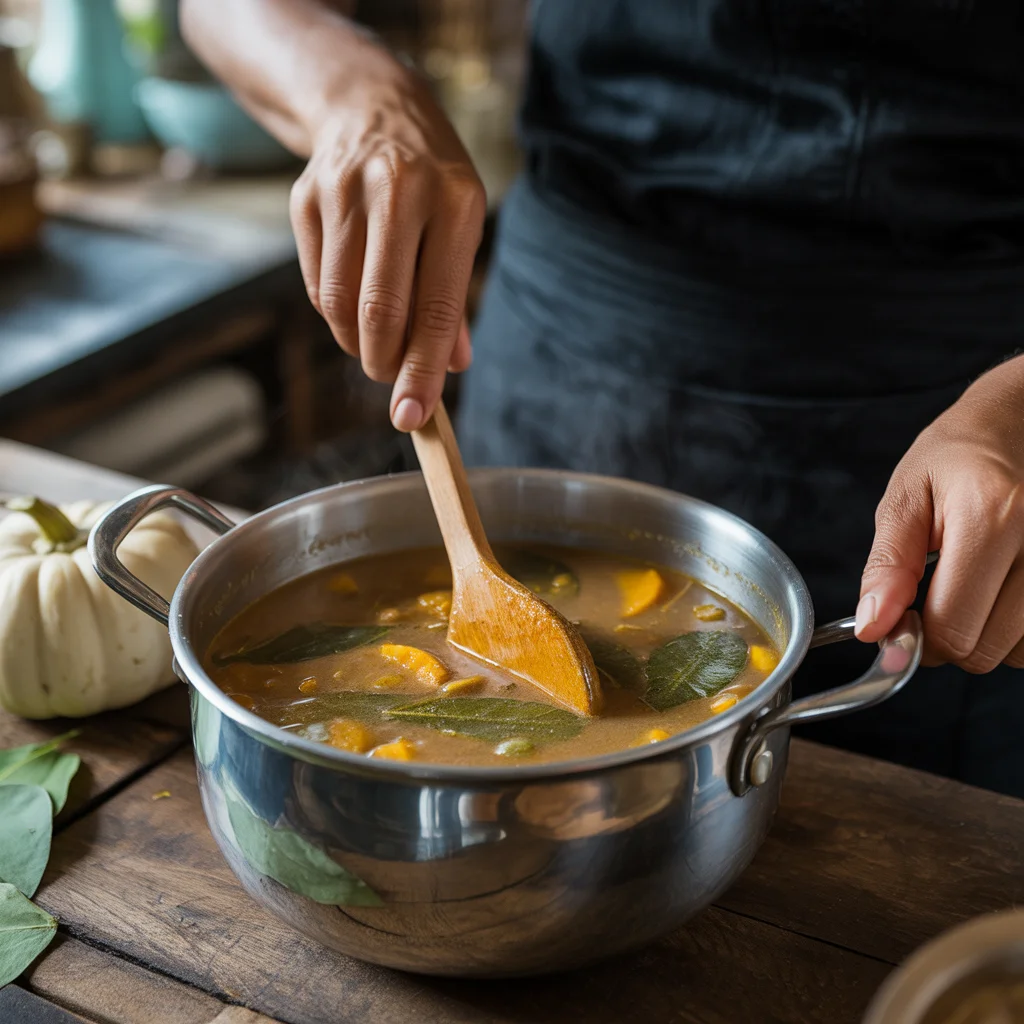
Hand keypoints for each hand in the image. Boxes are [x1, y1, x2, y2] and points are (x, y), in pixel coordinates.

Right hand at [288, 48, 484, 430]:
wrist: (370, 104)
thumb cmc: (431, 181)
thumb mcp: (462, 224)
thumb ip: (455, 299)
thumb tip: (449, 367)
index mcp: (454, 202)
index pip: (438, 307)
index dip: (423, 370)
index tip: (412, 416)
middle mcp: (398, 190)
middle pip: (381, 310)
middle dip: (383, 363)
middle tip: (389, 380)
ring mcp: (345, 190)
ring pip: (341, 304)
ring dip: (356, 343)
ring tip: (373, 342)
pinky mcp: (306, 198)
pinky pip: (317, 285)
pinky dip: (335, 315)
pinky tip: (353, 305)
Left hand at [856, 355, 1023, 670]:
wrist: (1018, 422)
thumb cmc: (957, 457)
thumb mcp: (906, 499)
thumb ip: (888, 568)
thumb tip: (873, 628)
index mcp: (992, 517)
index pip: (953, 626)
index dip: (917, 639)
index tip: (903, 621)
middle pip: (987, 648)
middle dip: (949, 638)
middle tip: (936, 597)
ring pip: (1019, 652)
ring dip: (986, 635)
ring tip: (974, 585)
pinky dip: (1015, 631)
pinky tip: (1001, 591)